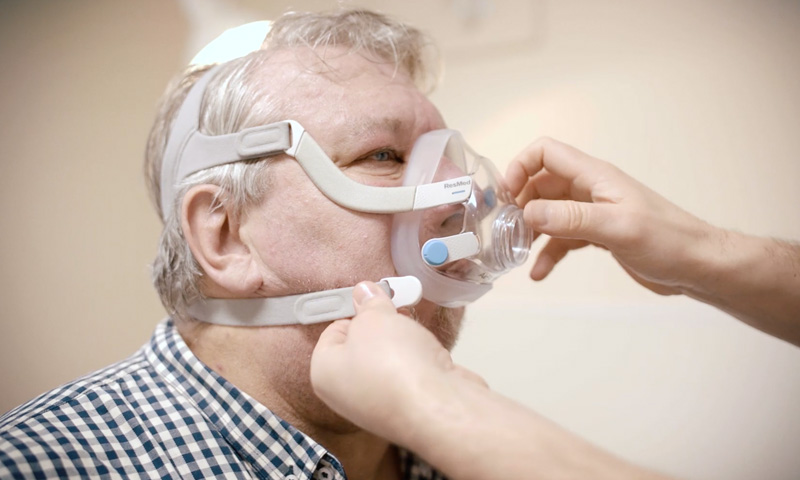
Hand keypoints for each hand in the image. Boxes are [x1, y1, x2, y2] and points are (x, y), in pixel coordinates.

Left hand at [310, 281, 485, 443]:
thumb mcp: (374, 317)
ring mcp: (377, 404)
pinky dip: (418, 360)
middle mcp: (345, 394)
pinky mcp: (407, 408)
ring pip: (387, 360)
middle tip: (397, 307)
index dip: (355, 311)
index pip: (332, 331)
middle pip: (361, 346)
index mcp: (324, 373)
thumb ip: (368, 303)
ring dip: (402, 341)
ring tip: (414, 328)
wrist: (438, 406)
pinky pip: (408, 374)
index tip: (374, 297)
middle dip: (381, 325)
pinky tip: (428, 351)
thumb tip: (364, 292)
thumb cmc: (394, 365)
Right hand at [505, 137, 721, 295]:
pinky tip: (538, 272)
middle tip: (505, 230)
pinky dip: (547, 253)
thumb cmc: (669, 240)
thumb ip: (572, 218)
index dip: (520, 167)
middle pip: (540, 184)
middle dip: (519, 204)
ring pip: (548, 213)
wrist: (699, 266)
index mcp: (595, 176)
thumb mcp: (618, 227)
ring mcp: (593, 212)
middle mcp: (590, 190)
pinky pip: (562, 239)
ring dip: (529, 230)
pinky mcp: (597, 235)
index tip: (507, 196)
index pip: (546, 152)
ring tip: (514, 251)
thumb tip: (528, 213)